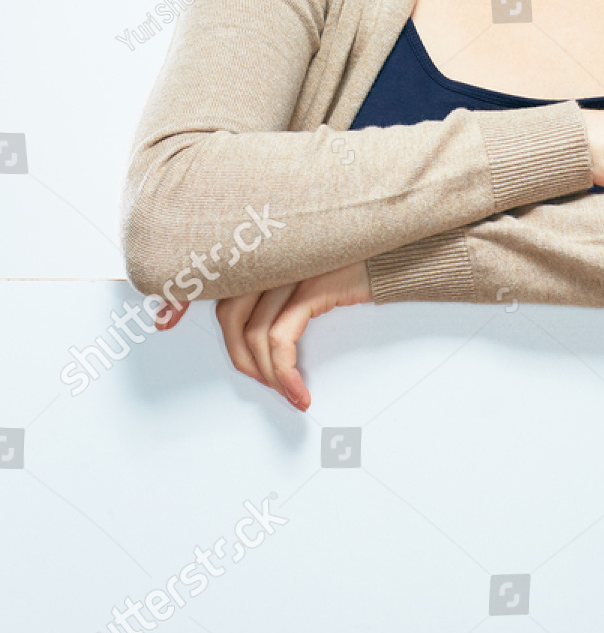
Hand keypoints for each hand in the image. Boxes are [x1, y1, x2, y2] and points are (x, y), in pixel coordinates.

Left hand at [154, 262, 372, 409]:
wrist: (409, 243)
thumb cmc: (365, 254)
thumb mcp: (316, 260)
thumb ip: (283, 276)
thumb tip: (262, 321)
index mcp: (267, 242)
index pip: (214, 268)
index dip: (181, 294)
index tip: (164, 319)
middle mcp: (274, 250)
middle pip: (230, 309)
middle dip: (237, 354)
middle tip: (255, 379)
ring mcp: (293, 266)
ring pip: (254, 331)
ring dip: (266, 372)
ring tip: (283, 390)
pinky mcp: (315, 284)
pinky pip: (282, 337)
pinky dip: (285, 370)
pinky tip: (297, 388)